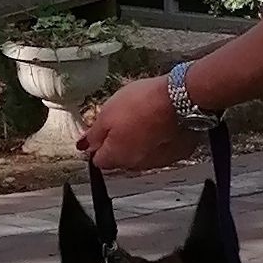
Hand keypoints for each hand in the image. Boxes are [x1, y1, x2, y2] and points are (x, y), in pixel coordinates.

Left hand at [79, 74, 200, 172]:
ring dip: (138, 142)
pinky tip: (158, 125)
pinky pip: (161, 150)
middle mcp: (136, 164)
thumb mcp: (106, 114)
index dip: (97, 146)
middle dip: (117, 143)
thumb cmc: (143, 104)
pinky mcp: (176, 153)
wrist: (179, 98)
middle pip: (120, 159)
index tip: (99, 134)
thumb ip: (93, 134)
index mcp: (116, 156)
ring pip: (141, 155)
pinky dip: (157, 141)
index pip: (98, 160)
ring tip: (141, 119)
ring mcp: (157, 161)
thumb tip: (84, 144)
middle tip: (120, 121)